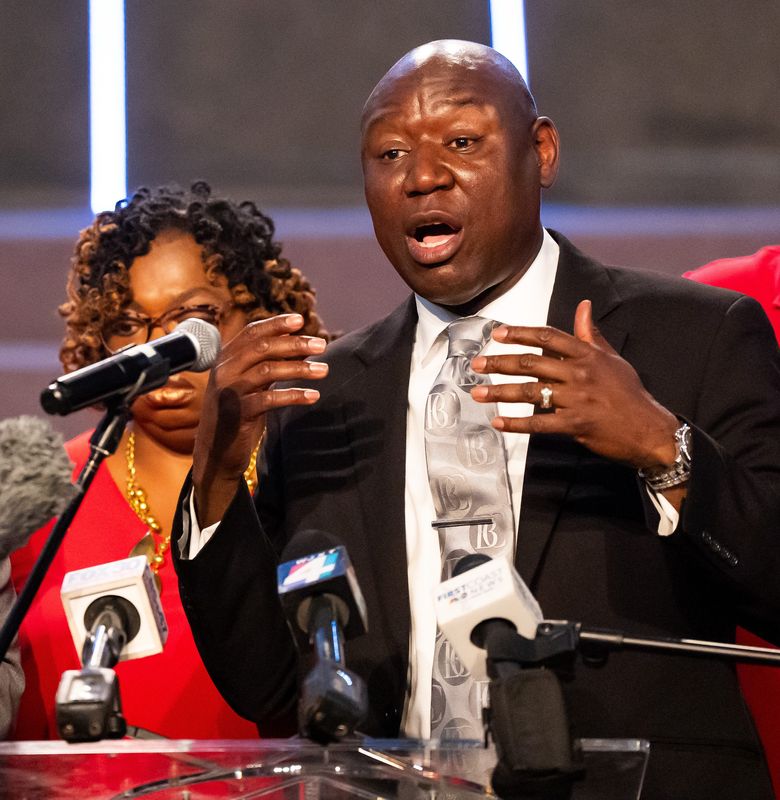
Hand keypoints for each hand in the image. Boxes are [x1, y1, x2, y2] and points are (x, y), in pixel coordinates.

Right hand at [193, 313, 327, 525]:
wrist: (216, 452)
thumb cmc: (238, 414)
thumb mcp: (252, 384)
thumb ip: (269, 364)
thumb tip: (302, 345)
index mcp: (226, 359)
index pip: (252, 332)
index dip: (276, 324)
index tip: (301, 320)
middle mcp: (224, 371)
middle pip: (262, 347)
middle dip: (295, 343)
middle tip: (321, 345)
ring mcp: (229, 392)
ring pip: (267, 370)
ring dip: (300, 368)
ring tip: (324, 371)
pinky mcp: (237, 413)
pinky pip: (269, 399)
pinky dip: (294, 395)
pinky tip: (313, 396)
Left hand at [470, 300, 678, 470]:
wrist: (649, 429)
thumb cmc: (628, 393)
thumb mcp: (612, 359)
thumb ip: (590, 334)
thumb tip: (583, 305)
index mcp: (587, 354)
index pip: (547, 337)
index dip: (520, 333)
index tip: (497, 334)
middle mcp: (580, 373)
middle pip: (531, 363)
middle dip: (499, 362)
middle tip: (476, 364)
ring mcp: (577, 399)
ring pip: (530, 392)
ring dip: (500, 392)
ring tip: (478, 392)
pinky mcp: (576, 424)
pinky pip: (540, 423)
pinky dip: (517, 424)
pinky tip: (499, 423)